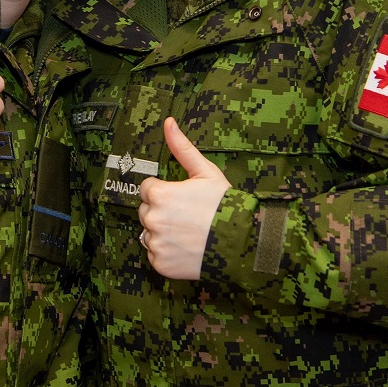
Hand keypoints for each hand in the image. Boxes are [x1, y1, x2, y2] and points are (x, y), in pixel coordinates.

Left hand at [138, 117, 230, 279]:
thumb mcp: (205, 172)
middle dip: (161, 211)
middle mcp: (152, 219)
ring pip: (148, 233)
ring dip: (162, 232)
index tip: (182, 197)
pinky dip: (166, 252)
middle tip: (186, 215)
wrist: (241, 243)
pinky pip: (154, 254)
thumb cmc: (224, 205)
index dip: (165, 191)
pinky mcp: (160, 264)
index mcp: (159, 195)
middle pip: (146, 210)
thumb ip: (181, 148)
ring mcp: (156, 244)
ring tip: (187, 232)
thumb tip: (168, 122)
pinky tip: (185, 247)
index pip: (147, 189)